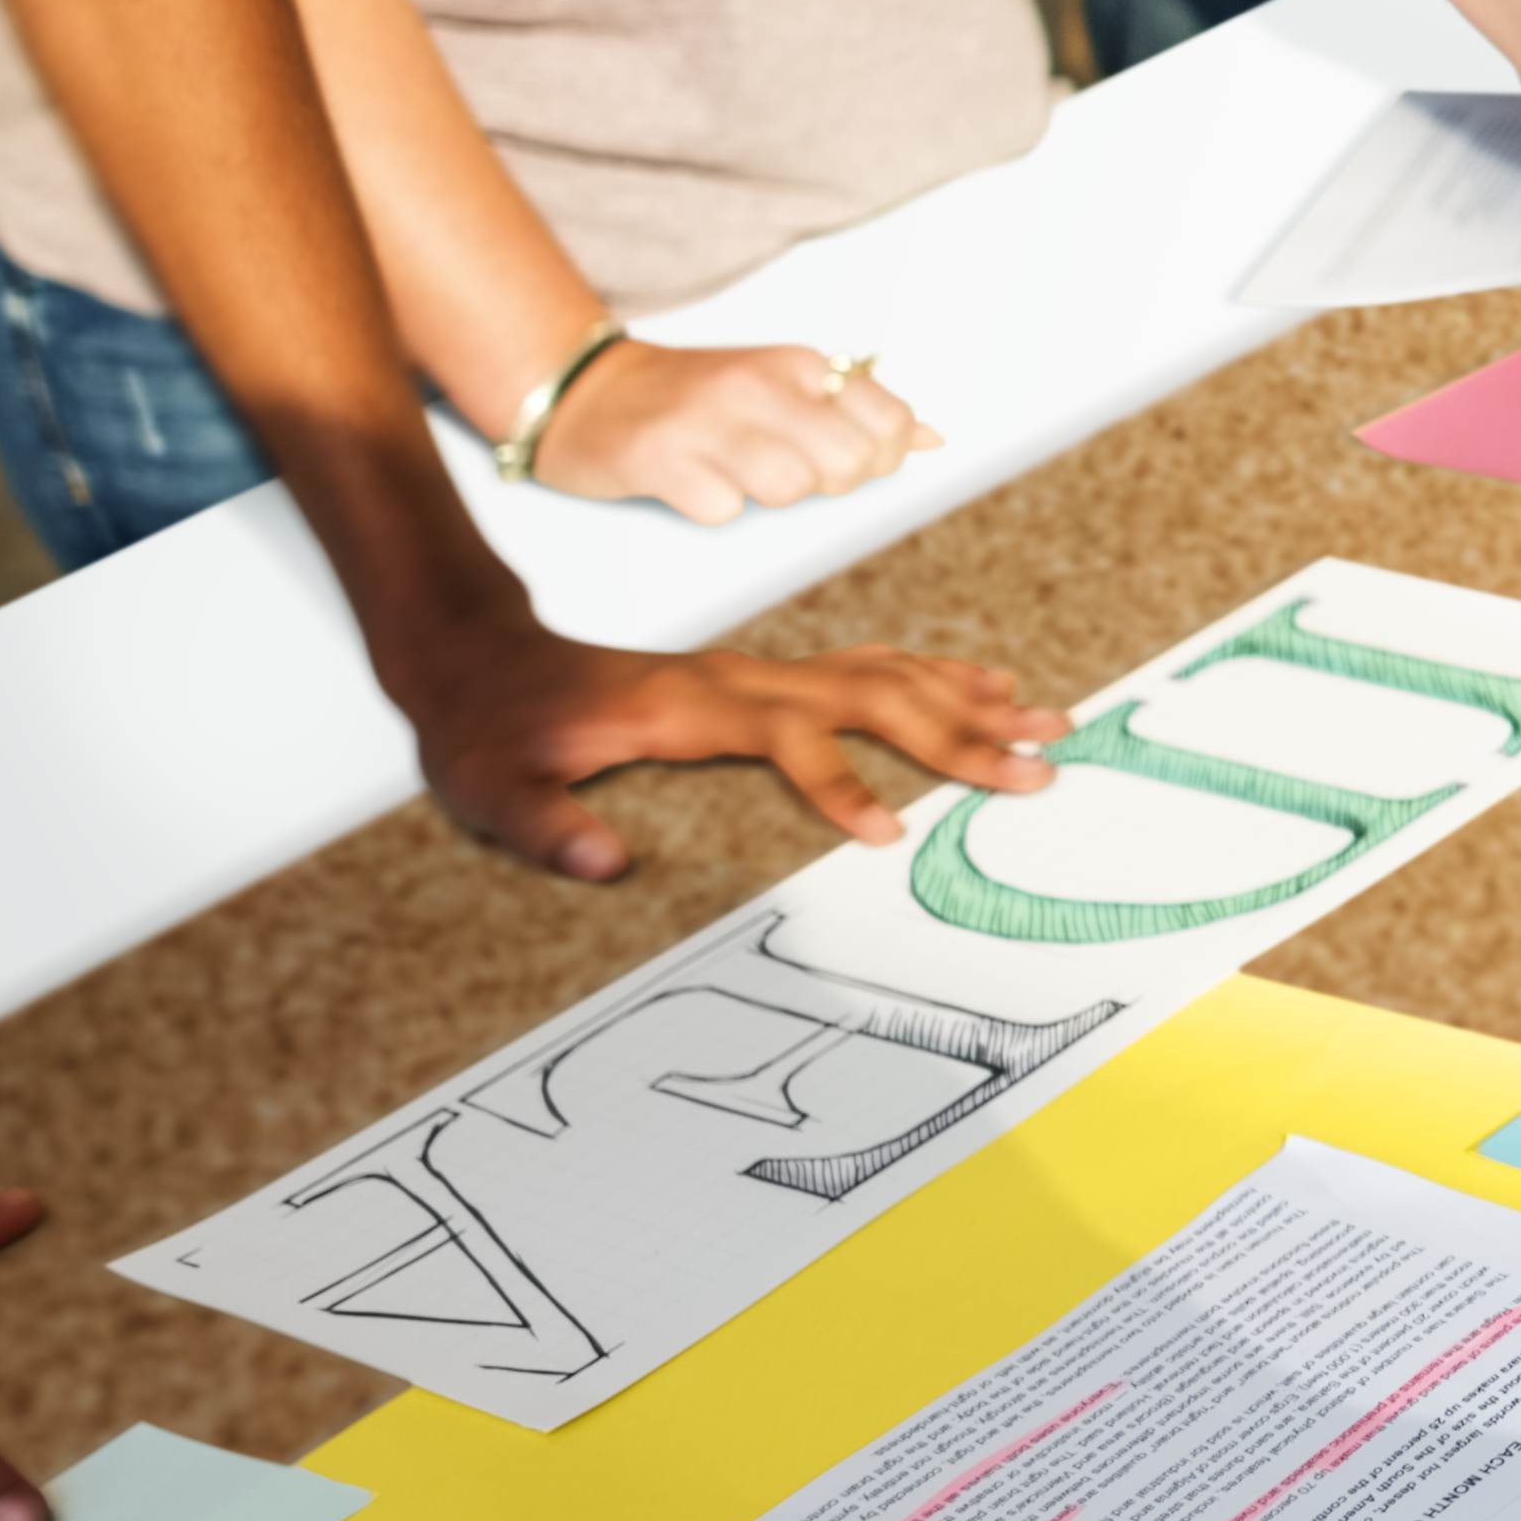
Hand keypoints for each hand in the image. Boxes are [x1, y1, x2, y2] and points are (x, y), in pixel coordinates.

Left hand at [371, 602, 1055, 870]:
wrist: (476, 656)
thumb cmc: (486, 729)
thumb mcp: (489, 787)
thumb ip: (542, 826)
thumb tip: (603, 865)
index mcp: (687, 706)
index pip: (788, 737)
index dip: (840, 783)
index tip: (886, 835)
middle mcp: (739, 679)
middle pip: (871, 695)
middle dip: (958, 733)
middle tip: (1037, 768)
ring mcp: (756, 671)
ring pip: (883, 672)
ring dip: (966, 698)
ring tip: (1045, 717)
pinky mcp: (761, 678)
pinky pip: (866, 666)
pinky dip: (932, 676)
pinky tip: (978, 685)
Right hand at [531, 334, 931, 527]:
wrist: (589, 393)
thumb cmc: (697, 399)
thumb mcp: (783, 387)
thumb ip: (856, 411)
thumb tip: (934, 440)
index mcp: (797, 364)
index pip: (888, 422)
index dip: (876, 459)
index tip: (837, 458)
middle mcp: (756, 384)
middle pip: (846, 463)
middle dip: (824, 484)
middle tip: (781, 470)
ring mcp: (706, 420)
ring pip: (788, 489)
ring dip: (764, 498)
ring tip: (730, 473)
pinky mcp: (659, 458)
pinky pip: (723, 511)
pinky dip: (712, 509)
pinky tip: (690, 482)